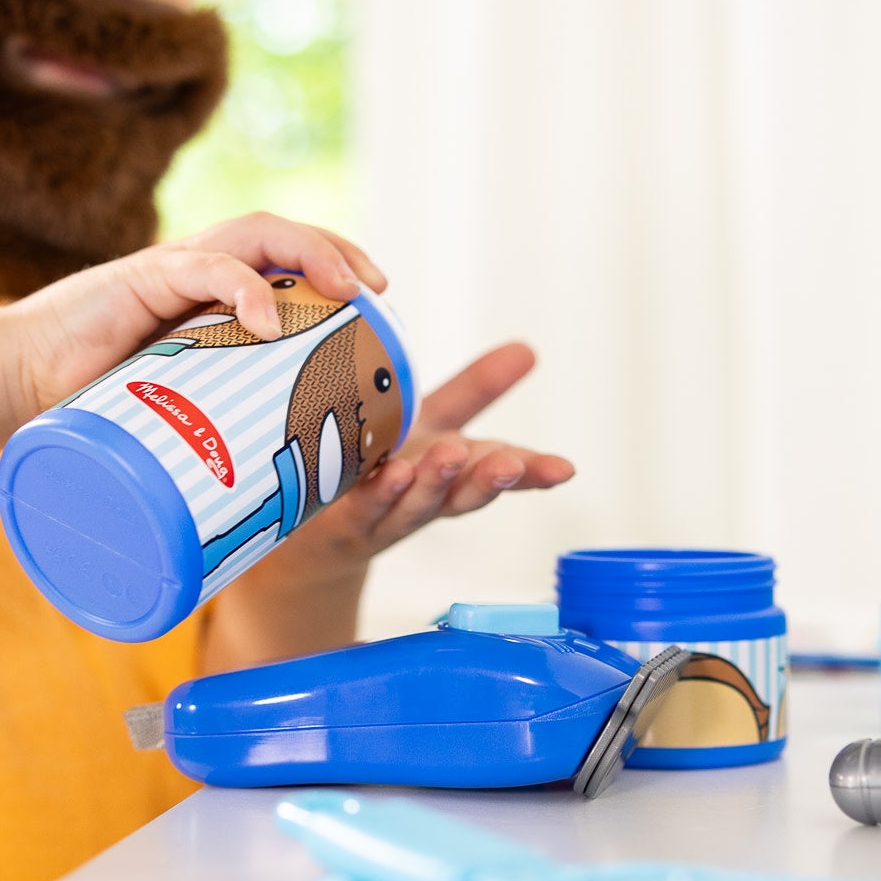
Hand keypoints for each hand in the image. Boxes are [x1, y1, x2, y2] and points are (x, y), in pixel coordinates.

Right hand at [0, 212, 386, 434]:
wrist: (9, 386)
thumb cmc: (86, 407)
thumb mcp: (168, 419)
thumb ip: (209, 439)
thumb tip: (269, 522)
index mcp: (207, 297)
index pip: (284, 259)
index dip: (334, 266)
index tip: (377, 306)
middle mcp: (196, 271)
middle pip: (284, 236)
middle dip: (340, 252)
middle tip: (378, 292)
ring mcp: (171, 270)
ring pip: (258, 234)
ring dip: (313, 255)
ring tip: (350, 291)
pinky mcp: (140, 279)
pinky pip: (206, 269)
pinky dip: (244, 288)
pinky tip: (269, 318)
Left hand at [281, 340, 575, 570]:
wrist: (315, 532)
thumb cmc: (383, 468)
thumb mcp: (431, 424)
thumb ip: (476, 390)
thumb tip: (528, 347)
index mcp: (454, 472)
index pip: (501, 471)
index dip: (534, 472)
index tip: (565, 469)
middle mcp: (428, 497)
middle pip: (463, 493)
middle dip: (487, 480)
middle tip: (509, 463)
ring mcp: (388, 513)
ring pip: (417, 503)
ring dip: (434, 482)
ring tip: (447, 455)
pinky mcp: (345, 520)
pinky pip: (364, 506)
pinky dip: (380, 493)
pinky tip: (392, 473)